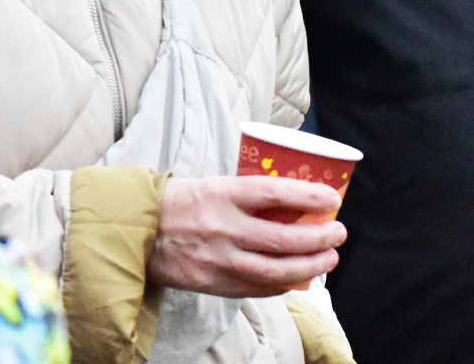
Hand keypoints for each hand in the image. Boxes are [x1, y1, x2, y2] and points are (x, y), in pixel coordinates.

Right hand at [148, 176, 345, 296]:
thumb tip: (290, 200)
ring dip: (311, 265)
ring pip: (278, 268)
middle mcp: (223, 227)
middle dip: (320, 237)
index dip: (309, 196)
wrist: (135, 232)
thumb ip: (244, 195)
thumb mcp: (208, 186)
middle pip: (285, 237)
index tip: (332, 198)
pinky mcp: (215, 283)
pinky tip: (299, 277)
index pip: (274, 193)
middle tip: (338, 232)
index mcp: (220, 195)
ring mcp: (220, 259)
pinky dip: (285, 283)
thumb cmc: (174, 203)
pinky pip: (260, 287)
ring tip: (329, 259)